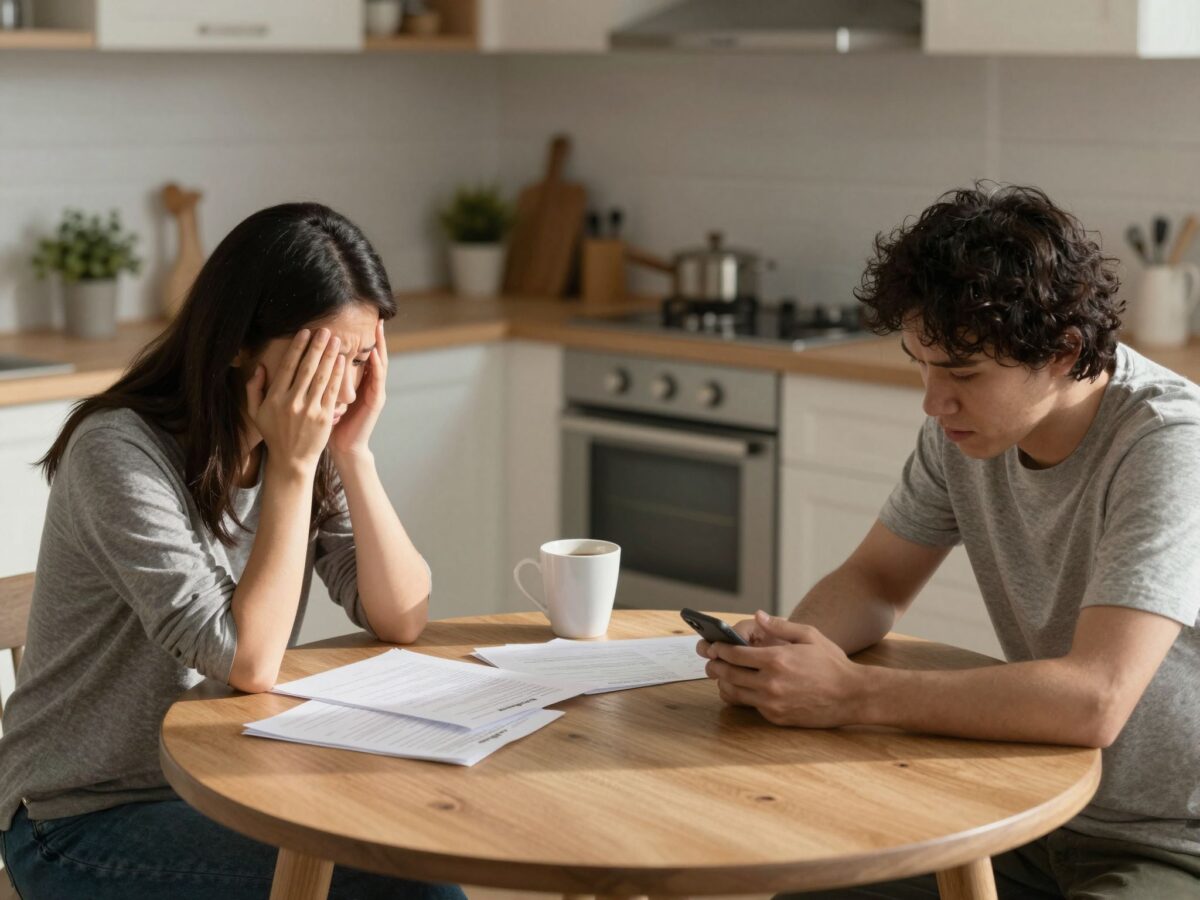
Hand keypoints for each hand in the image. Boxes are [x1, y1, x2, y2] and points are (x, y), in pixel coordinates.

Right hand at [246, 328, 344, 474]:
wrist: (292, 460)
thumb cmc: (274, 434)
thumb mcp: (256, 413)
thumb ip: (254, 389)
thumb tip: (261, 367)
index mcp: (275, 398)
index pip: (288, 366)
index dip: (298, 347)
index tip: (305, 332)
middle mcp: (292, 402)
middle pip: (307, 368)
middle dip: (316, 347)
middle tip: (325, 330)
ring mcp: (309, 410)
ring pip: (321, 377)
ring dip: (329, 356)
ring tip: (335, 340)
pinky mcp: (324, 417)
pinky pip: (331, 391)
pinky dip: (337, 375)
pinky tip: (341, 361)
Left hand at [330, 319, 387, 459]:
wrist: (344, 448)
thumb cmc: (330, 425)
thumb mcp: (324, 398)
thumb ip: (320, 382)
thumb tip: (307, 364)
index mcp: (355, 383)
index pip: (359, 356)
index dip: (359, 339)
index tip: (357, 320)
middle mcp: (367, 385)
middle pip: (373, 355)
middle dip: (375, 337)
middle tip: (376, 318)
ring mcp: (374, 392)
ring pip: (379, 364)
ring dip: (379, 346)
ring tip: (378, 329)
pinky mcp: (376, 402)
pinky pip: (377, 381)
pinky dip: (377, 366)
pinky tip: (375, 353)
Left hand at [703, 611, 866, 727]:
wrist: (852, 696)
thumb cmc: (832, 663)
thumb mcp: (809, 636)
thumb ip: (780, 626)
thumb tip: (757, 616)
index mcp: (776, 660)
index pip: (734, 654)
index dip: (720, 649)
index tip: (714, 646)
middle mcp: (770, 683)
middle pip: (728, 674)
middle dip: (715, 665)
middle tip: (710, 660)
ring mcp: (772, 703)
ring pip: (735, 693)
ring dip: (724, 682)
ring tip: (722, 674)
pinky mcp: (776, 717)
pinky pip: (751, 706)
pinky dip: (743, 696)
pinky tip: (744, 688)